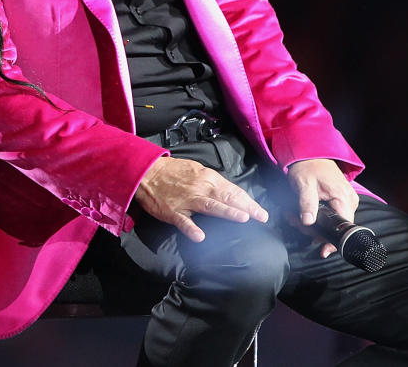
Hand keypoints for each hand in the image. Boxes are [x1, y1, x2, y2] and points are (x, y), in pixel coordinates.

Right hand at [134, 156, 269, 242]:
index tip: (261, 212)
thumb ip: (212, 183)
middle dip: (246, 207)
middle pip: (226, 197)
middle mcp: (200, 187)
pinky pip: (183, 221)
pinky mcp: (172, 211)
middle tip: (261, 217)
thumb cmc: (172, 172)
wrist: (146, 172)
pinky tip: (199, 237)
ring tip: (242, 218)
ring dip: (226, 212)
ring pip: (209, 206)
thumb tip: (230, 194)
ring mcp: (186, 200)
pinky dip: (191, 228)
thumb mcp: (196, 170)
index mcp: (207, 177)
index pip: (232, 190)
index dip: (248, 201)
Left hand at [287, 158, 358, 258]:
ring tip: (292, 216)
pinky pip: (329, 215)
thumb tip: (308, 222)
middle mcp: (349, 202)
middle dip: (313, 229)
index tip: (322, 249)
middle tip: (293, 222)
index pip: (344, 227)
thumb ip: (307, 203)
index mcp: (344, 198)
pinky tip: (301, 213)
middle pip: (335, 227)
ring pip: (330, 222)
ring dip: (311, 223)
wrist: (311, 153)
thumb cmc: (308, 166)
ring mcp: (345, 201)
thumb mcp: (304, 184)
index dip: (333, 240)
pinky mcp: (339, 200)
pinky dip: (315, 216)